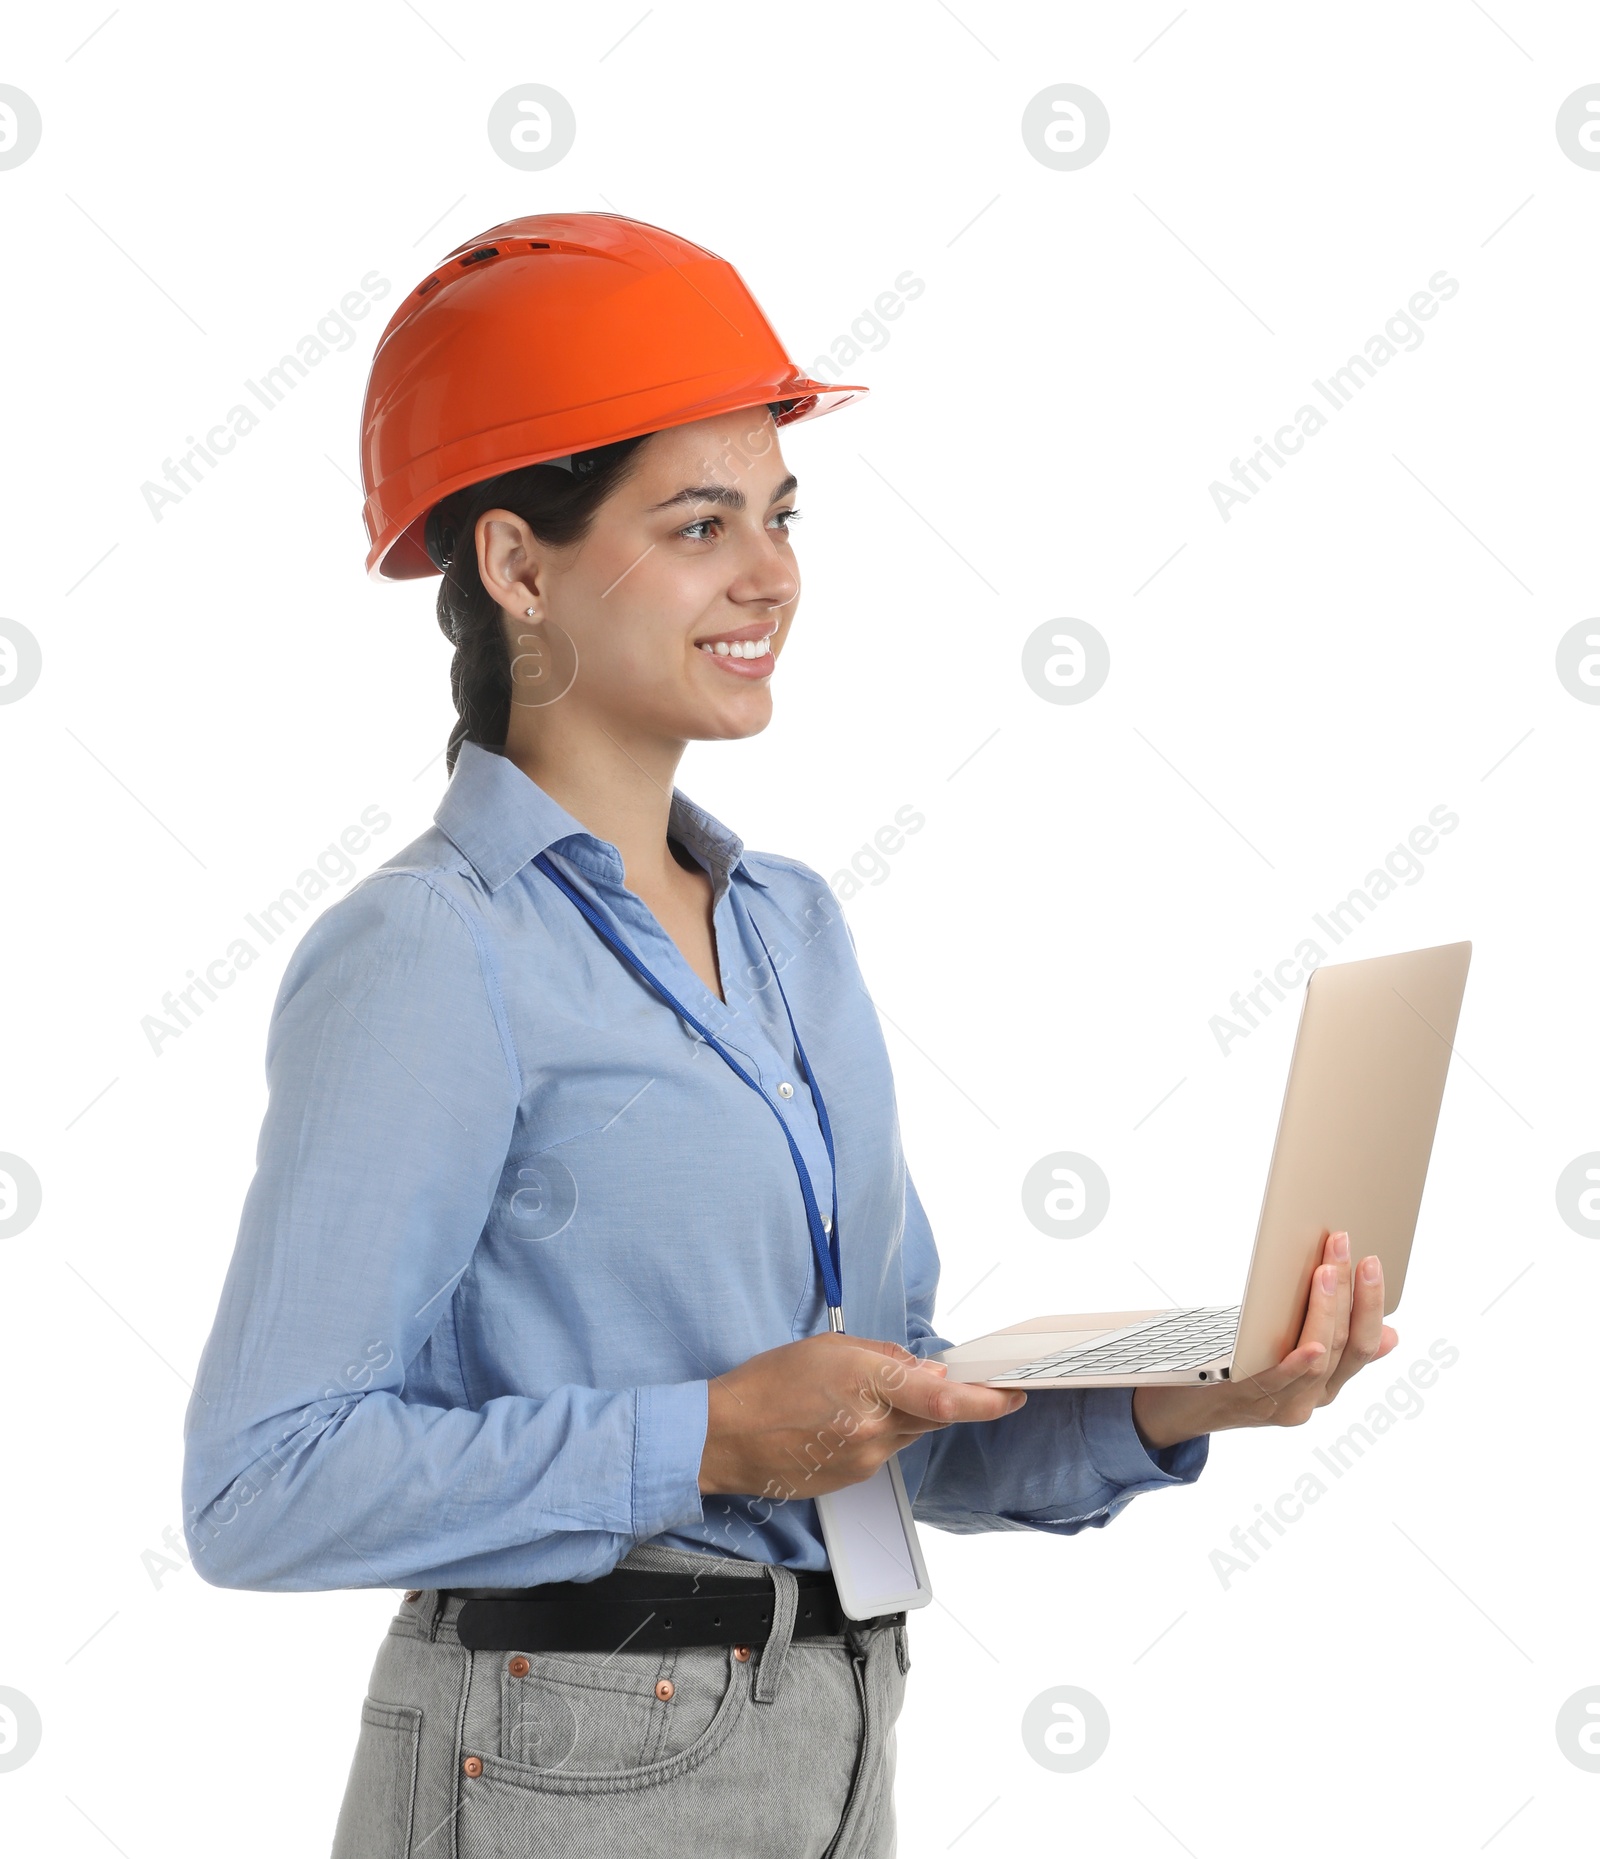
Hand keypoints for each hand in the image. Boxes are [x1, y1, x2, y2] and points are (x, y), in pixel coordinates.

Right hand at [699, 1332, 1026, 1499]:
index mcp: (868, 1387)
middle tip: (938, 1382)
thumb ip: (884, 1358)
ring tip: (857, 1395)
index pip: (944, 1401)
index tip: (1013, 1395)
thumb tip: (927, 1372)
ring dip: (904, 1414)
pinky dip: (879, 1432)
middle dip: (942, 1400)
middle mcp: (874, 1430)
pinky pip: (884, 1450)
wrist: (726, 1438)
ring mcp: (865, 1460)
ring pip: (908, 1433)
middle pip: (934, 1417)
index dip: (986, 1401)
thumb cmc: (769, 1384)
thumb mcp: (828, 1348)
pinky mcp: (854, 1480)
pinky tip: (843, 1419)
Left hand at [1131, 1230, 1398, 1451]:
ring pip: (1320, 1355)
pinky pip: (1283, 1381)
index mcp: (1328, 1382)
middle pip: (1344, 1343)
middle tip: (1342, 1245)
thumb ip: (1335, 1344)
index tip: (1371, 1261)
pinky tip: (1312, 1343)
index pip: (1364, 1343)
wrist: (1184, 1406)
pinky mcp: (1253, 1400)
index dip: (1372, 1303)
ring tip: (1325, 1271)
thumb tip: (1390, 1335)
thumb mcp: (1293, 1356)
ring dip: (1326, 1309)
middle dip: (1349, 1291)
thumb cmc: (1242, 1368)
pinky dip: (1301, 1362)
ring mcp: (1286, 1403)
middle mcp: (1314, 1396)